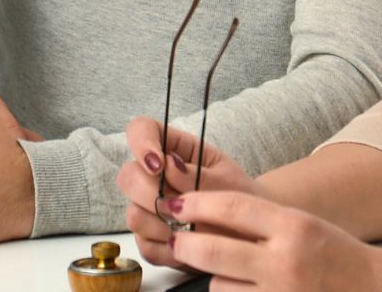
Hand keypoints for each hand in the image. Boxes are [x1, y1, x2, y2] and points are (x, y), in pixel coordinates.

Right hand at [116, 116, 256, 268]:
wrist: (253, 233)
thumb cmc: (242, 198)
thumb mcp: (228, 182)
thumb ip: (199, 175)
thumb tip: (168, 165)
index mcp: (174, 150)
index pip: (141, 130)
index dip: (140, 143)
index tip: (158, 165)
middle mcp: (155, 177)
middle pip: (128, 176)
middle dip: (149, 193)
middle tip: (177, 207)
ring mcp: (150, 209)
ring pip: (132, 215)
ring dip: (159, 226)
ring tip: (189, 231)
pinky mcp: (152, 239)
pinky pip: (145, 246)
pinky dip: (166, 250)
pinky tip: (187, 248)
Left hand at [165, 190, 381, 291]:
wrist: (375, 287)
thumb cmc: (335, 254)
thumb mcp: (300, 223)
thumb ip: (257, 219)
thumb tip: (203, 213)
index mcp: (293, 226)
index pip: (231, 207)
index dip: (196, 204)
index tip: (178, 204)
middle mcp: (286, 261)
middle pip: (211, 249)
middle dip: (185, 244)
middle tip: (177, 239)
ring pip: (219, 284)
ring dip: (215, 277)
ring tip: (232, 271)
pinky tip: (245, 287)